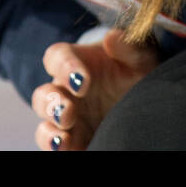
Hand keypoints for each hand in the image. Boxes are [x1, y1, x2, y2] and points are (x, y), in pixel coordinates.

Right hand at [31, 28, 160, 150]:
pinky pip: (57, 145)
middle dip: (52, 103)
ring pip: (45, 122)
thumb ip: (128, 47)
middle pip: (44, 94)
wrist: (142, 94)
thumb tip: (112, 38)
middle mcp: (65, 90)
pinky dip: (56, 147)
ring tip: (62, 137)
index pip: (57, 58)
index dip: (64, 68)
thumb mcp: (138, 56)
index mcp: (75, 63)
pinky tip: (64, 148)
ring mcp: (69, 117)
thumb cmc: (135, 69)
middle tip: (68, 110)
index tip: (82, 80)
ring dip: (49, 130)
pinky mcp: (76, 139)